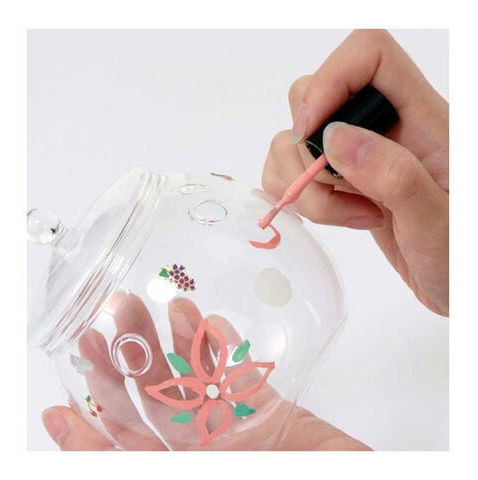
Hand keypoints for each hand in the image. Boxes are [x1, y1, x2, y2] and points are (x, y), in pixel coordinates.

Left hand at [42, 293, 368, 450]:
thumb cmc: (304, 477)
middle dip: (125, 360)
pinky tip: (203, 317)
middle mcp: (202, 448)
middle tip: (108, 318)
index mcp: (184, 465)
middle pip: (152, 403)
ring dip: (169, 340)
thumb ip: (139, 459)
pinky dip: (217, 344)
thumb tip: (70, 436)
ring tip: (152, 303)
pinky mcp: (269, 407)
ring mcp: (235, 427)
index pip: (121, 451)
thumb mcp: (216, 470)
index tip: (56, 399)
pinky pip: (236, 373)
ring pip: (191, 378)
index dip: (84, 431)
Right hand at [262, 30, 448, 315]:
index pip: (368, 55)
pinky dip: (296, 196)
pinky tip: (338, 217)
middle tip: (339, 191)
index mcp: (421, 120)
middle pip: (314, 96)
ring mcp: (357, 157)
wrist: (457, 282)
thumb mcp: (439, 222)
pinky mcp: (339, 183)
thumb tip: (334, 138)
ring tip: (351, 216)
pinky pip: (290, 172)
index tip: (311, 132)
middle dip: (307, 153)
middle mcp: (382, 129)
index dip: (330, 80)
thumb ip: (395, 176)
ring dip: (303, 185)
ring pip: (293, 141)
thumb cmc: (462, 257)